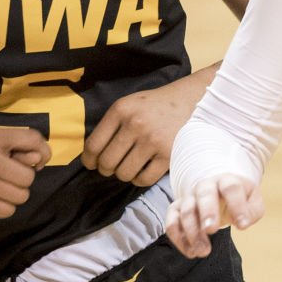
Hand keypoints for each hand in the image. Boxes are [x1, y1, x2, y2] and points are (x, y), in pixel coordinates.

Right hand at [0, 126, 49, 215]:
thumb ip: (18, 144)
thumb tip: (40, 159)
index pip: (32, 141)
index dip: (43, 151)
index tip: (37, 158)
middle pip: (28, 176)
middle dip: (24, 177)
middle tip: (9, 174)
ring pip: (21, 195)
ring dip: (16, 193)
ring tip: (1, 185)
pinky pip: (9, 210)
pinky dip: (5, 206)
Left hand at [82, 72, 212, 185]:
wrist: (192, 101)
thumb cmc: (157, 106)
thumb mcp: (130, 104)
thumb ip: (111, 125)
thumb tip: (92, 155)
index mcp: (121, 110)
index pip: (93, 145)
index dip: (89, 160)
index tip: (92, 164)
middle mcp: (135, 125)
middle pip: (107, 163)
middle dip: (106, 169)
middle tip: (111, 168)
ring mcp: (152, 141)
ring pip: (124, 174)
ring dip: (123, 175)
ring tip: (129, 167)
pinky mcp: (168, 155)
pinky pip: (144, 179)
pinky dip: (139, 180)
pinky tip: (142, 171)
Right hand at [166, 176, 263, 257]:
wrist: (220, 192)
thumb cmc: (239, 200)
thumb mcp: (253, 204)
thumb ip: (252, 212)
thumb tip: (242, 223)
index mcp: (227, 181)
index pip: (231, 188)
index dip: (236, 206)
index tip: (242, 226)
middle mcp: (206, 186)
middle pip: (204, 194)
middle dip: (207, 212)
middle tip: (211, 230)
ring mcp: (190, 197)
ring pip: (186, 211)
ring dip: (193, 233)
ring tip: (203, 252)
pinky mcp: (177, 209)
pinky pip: (172, 222)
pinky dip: (178, 238)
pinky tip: (191, 252)